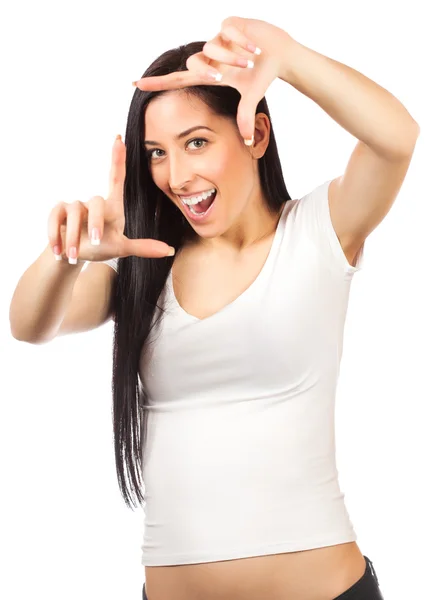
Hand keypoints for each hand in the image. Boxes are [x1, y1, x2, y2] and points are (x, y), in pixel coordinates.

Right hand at [47, 136, 174, 263]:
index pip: (116, 178)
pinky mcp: (57, 212)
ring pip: (75, 212)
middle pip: (96, 203)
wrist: (72, 256)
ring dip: (74, 237)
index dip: (118, 159)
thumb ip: (142, 247)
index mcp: (111, 207)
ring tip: (75, 255)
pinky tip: (58, 251)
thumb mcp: (120, 248)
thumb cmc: (98, 247)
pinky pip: (55, 218)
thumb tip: (170, 250)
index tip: (120, 140)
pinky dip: (55, 235)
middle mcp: (93, 203)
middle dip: (96, 224)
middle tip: (95, 244)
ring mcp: (74, 205)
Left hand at [133, 17, 294, 142]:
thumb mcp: (252, 97)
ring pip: (212, 47)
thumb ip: (245, 116)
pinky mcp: (229, 23)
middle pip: (193, 62)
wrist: (280, 53)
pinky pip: (229, 32)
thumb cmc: (262, 74)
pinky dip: (244, 42)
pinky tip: (256, 48)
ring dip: (233, 57)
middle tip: (224, 76)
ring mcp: (218, 38)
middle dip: (208, 70)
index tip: (135, 86)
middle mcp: (210, 56)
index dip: (157, 83)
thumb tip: (248, 141)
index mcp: (210, 73)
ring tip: (251, 60)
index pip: (177, 79)